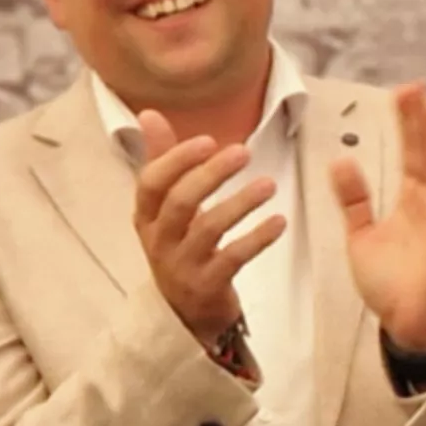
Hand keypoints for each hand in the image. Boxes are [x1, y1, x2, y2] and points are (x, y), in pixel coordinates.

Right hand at [128, 112, 281, 340]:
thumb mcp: (166, 206)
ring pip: (207, 229)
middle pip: (179, 202)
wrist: (184, 313)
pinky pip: (233, 259)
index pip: (152, 182)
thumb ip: (162, 160)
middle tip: (244, 152)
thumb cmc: (179, 246)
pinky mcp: (207, 286)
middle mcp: (158, 240)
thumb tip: (148, 113)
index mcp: (146, 216)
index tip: (209, 140)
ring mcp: (182, 265)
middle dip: (211, 175)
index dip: (178, 159)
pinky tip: (279, 222)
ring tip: (270, 184)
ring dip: (240, 203)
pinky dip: (257, 238)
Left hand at [334, 84, 425, 354]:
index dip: (406, 124)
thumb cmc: (391, 284)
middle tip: (414, 87)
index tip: (400, 94)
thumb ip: (354, 199)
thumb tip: (340, 161)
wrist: (407, 323)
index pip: (411, 153)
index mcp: (412, 201)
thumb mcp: (361, 235)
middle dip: (420, 120)